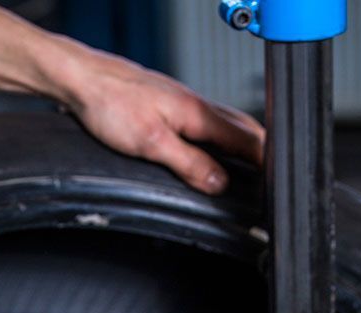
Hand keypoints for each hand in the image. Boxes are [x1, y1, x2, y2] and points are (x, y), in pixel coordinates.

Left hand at [65, 49, 264, 194]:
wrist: (81, 80)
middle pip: (246, 130)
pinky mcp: (170, 105)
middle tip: (272, 179)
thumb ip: (189, 163)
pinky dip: (221, 139)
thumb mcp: (151, 143)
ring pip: (228, 125)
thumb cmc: (109, 103)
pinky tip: (213, 150)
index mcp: (199, 114)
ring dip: (243, 145)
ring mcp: (185, 103)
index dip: (267, 164)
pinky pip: (208, 124)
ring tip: (252, 169)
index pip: (249, 141)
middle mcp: (197, 105)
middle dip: (263, 154)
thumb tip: (219, 183)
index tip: (278, 184)